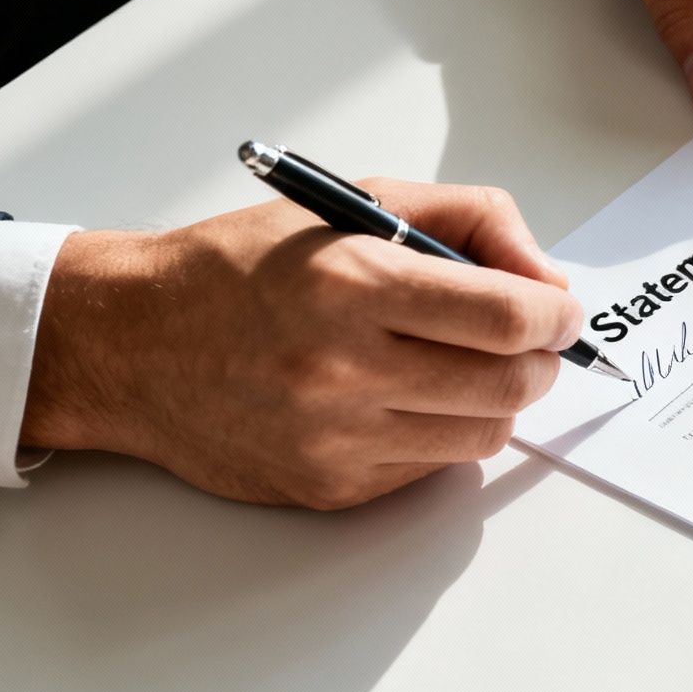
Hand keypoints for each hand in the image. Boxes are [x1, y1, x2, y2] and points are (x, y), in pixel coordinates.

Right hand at [19, 181, 584, 509]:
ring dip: (499, 401)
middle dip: (541, 362)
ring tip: (470, 367)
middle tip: (532, 343)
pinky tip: (407, 398)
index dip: (556, 315)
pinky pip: (430, 469)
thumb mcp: (354, 204)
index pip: (508, 318)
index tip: (561, 310)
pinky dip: (441, 434)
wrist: (131, 341)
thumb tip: (549, 279)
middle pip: (509, 386)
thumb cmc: (242, 266)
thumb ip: (471, 221)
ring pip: (482, 436)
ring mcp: (336, 438)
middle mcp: (345, 368)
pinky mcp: (328, 487)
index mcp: (354, 284)